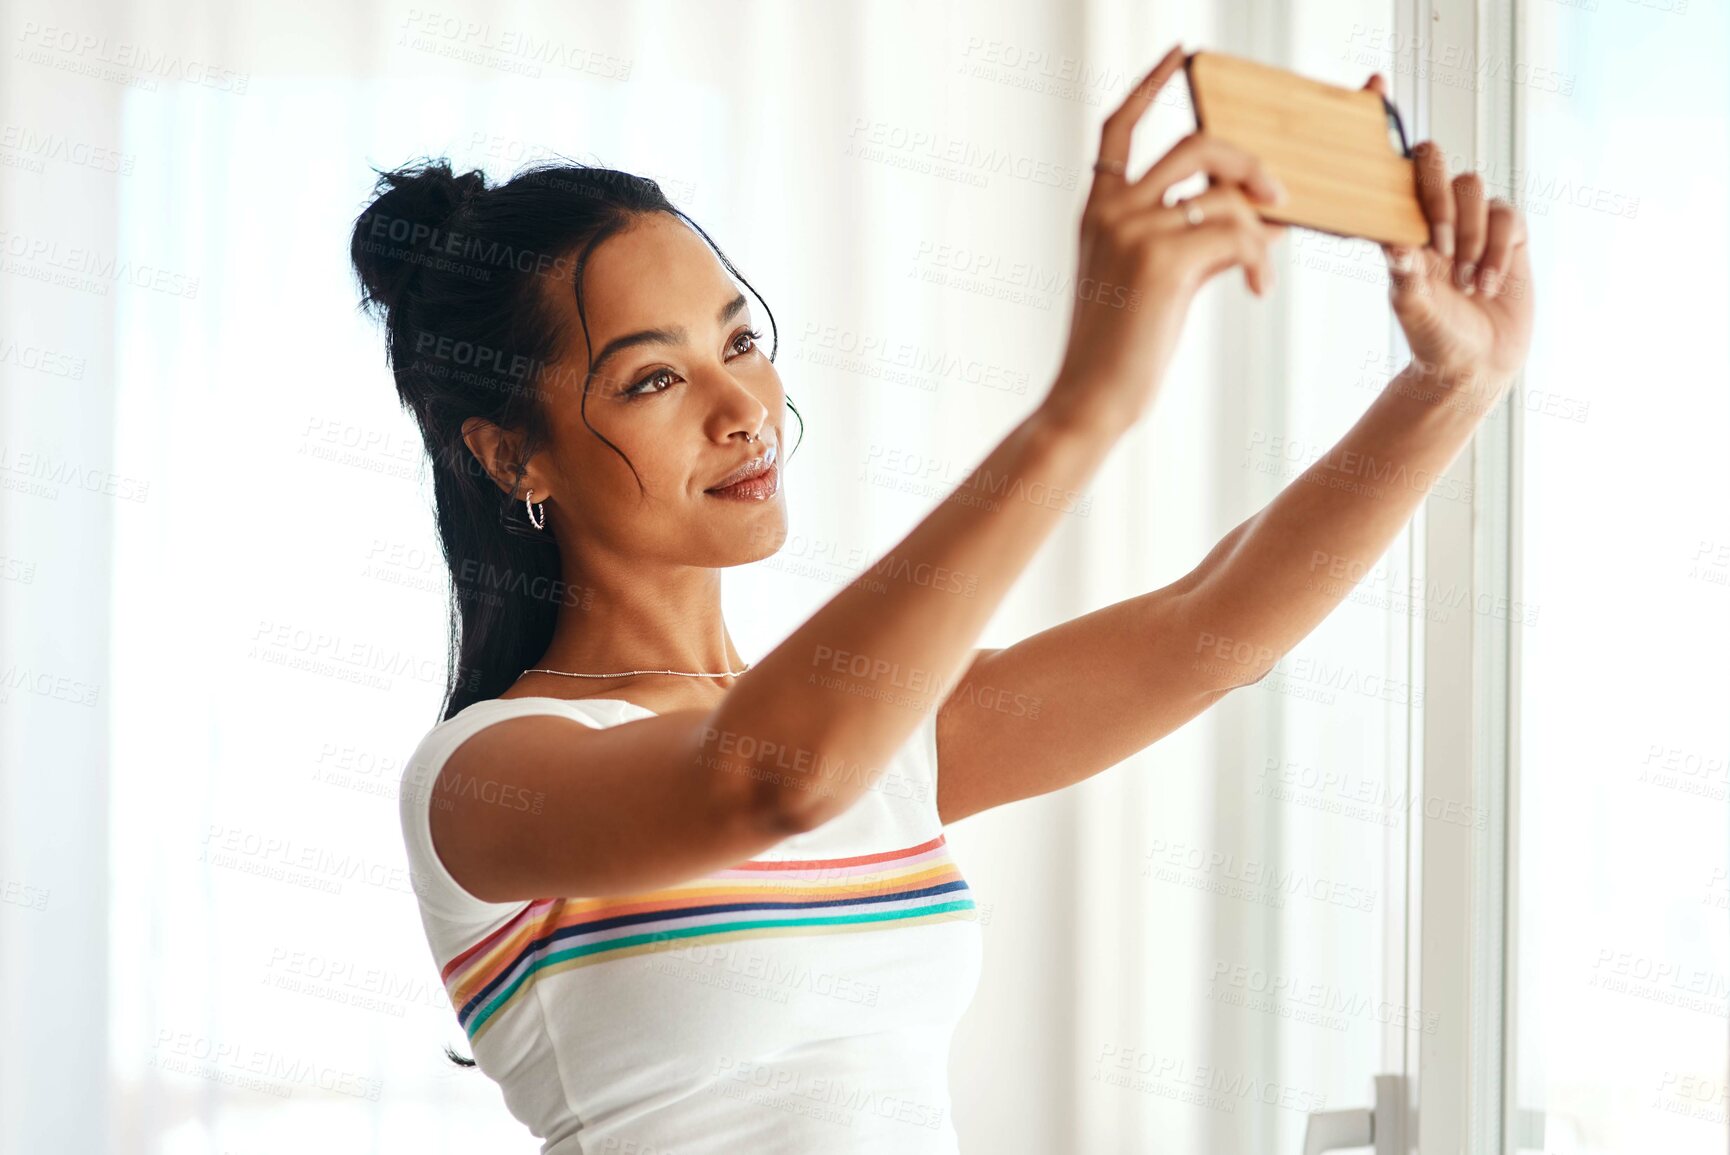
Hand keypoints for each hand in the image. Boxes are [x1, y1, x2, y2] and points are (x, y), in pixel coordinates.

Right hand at [1047, 43, 1287, 430]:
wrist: (1092, 399)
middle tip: (1279, 192)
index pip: (1119, 127)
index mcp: (1098, 210)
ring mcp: (1134, 231)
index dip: (1150, 84)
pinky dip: (1258, 260)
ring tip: (1262, 268)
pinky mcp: (1162, 260)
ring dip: (1261, 227)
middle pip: (1197, 145)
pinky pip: (1237, 234)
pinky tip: (1255, 291)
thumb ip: (1200, 237)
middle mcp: (1111, 210)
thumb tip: (1269, 213)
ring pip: (1224, 193)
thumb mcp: (1158, 281)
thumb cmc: (1124, 347)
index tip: (1181, 53)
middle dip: (1249, 161)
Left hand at [1363, 74, 1534, 396]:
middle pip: (1434, 162)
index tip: (1377, 84)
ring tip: (1464, 283)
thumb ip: (1404, 277)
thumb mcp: (1411, 310)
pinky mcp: (1511, 232)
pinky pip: (1509, 215)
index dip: (1385, 122)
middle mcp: (1432, 213)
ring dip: (1471, 235)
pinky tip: (1486, 285)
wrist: (1474, 366)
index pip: (1391, 166)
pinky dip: (1498, 250)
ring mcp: (1474, 219)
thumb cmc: (1431, 338)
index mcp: (1397, 223)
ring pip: (1474, 188)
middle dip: (1439, 200)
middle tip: (1440, 249)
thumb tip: (1394, 244)